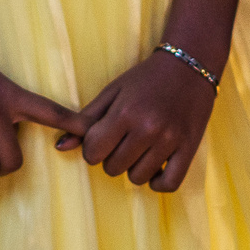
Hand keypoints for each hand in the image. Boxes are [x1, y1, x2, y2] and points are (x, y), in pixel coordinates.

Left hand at [57, 48, 218, 190]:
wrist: (189, 65)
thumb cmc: (146, 78)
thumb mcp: (113, 92)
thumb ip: (86, 119)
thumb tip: (60, 147)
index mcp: (125, 113)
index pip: (93, 153)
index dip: (94, 148)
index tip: (103, 138)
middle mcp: (147, 128)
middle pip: (113, 168)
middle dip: (112, 157)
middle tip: (124, 140)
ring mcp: (170, 140)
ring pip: (138, 178)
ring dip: (135, 167)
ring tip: (141, 148)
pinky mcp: (189, 148)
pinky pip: (169, 184)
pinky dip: (158, 182)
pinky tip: (156, 167)